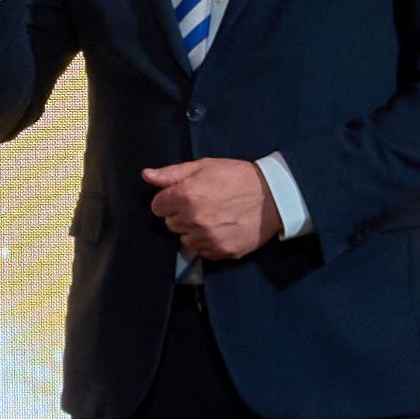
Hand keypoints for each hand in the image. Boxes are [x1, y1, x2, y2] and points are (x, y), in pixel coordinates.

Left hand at [140, 157, 276, 261]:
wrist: (273, 196)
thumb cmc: (238, 177)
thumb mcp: (204, 166)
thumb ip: (172, 174)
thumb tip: (147, 176)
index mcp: (186, 196)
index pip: (157, 207)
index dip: (168, 199)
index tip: (182, 195)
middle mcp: (194, 220)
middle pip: (170, 223)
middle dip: (181, 213)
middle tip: (202, 203)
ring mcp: (208, 238)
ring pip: (185, 238)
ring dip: (193, 229)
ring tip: (213, 216)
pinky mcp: (221, 251)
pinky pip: (201, 251)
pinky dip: (207, 242)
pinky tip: (220, 228)